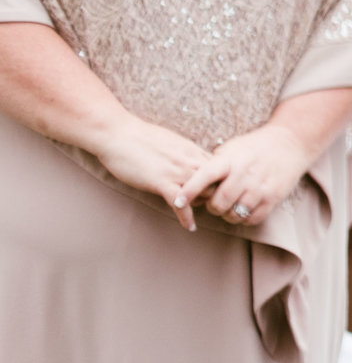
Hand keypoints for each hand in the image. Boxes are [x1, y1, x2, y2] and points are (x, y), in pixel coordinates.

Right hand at [96, 116, 215, 228]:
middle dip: (218, 194)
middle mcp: (190, 160)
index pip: (220, 168)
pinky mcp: (161, 182)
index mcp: (193, 150)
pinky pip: (180, 204)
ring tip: (203, 216)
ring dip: (204, 206)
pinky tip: (190, 227)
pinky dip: (186, 217)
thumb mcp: (172, 142)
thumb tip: (191, 162)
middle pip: (218, 181)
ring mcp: (177, 171)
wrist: (118, 134)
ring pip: (204, 193)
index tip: (219, 191)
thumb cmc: (141, 138)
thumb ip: (185, 154)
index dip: (222, 181)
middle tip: (214, 207)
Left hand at [182, 122, 314, 229]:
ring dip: (228, 214)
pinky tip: (244, 209)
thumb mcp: (232, 147)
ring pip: (234, 214)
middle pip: (218, 203)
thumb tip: (191, 180)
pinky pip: (251, 219)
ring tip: (230, 206)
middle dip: (212, 207)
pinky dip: (244, 219)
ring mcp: (260, 187)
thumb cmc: (255, 146)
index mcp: (231, 159)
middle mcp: (245, 173)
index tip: (177, 201)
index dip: (189, 190)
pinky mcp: (273, 198)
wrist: (291, 142)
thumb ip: (213, 163)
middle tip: (215, 202)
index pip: (205, 176)